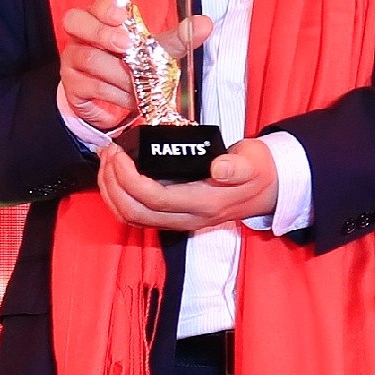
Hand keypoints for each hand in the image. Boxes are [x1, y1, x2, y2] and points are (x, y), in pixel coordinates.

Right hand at [58, 4, 215, 136]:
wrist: (114, 100)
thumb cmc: (132, 65)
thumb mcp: (155, 50)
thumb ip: (177, 37)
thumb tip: (204, 24)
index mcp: (100, 19)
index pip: (95, 4)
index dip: (106, 8)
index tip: (122, 15)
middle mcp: (81, 36)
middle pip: (75, 22)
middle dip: (102, 32)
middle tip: (126, 46)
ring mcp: (72, 60)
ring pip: (89, 58)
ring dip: (118, 72)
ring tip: (138, 84)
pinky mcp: (72, 85)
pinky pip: (90, 86)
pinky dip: (115, 94)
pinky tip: (130, 98)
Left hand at [93, 129, 277, 233]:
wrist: (268, 190)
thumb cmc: (258, 171)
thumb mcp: (253, 162)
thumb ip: (237, 166)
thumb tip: (219, 167)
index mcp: (204, 203)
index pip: (154, 198)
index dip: (129, 178)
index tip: (119, 153)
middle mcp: (188, 218)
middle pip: (135, 212)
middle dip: (113, 184)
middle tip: (108, 153)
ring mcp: (180, 221)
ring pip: (132, 218)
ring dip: (111, 192)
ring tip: (107, 162)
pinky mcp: (174, 217)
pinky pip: (138, 216)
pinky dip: (119, 197)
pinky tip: (115, 176)